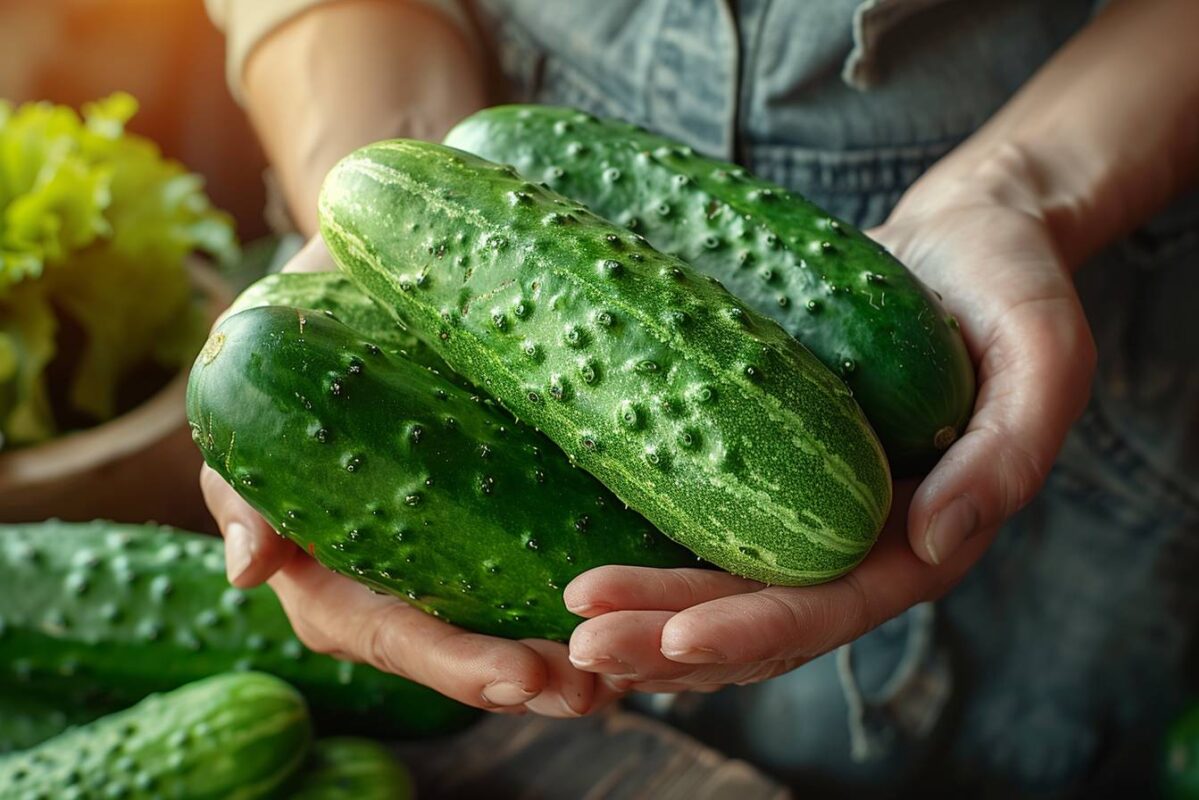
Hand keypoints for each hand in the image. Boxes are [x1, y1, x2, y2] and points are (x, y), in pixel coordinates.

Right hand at [200, 237, 615, 716]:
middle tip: (598, 689)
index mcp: (337, 569)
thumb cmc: (307, 323)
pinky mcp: (512, 502)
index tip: (519, 678)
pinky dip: (600, 588)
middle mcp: (404, 572)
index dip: (453, 664)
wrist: (376, 262)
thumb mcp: (259, 390)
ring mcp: (460, 543)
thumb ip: (245, 480)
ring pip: (518, 621)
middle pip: (469, 647)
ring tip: (638, 668)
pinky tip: (646, 598)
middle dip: (532, 677)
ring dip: (578, 652)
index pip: (393, 634)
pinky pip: (552, 559)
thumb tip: (248, 569)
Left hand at [564, 165, 1096, 690]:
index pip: (831, 611)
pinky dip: (648, 551)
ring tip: (568, 622)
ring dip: (644, 614)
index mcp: (919, 536)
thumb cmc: (1012, 284)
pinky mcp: (767, 464)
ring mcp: (806, 510)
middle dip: (668, 642)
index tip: (675, 638)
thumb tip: (936, 539)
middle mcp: (855, 540)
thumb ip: (1009, 453)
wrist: (963, 237)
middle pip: (756, 619)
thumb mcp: (1043, 354)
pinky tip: (581, 554)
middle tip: (583, 644)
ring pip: (719, 588)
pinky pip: (704, 524)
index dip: (753, 631)